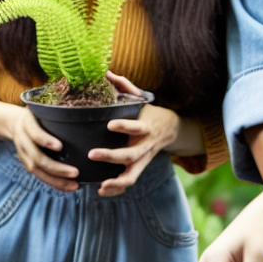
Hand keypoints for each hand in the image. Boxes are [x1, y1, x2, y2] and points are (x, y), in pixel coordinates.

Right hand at [8, 107, 78, 190]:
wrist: (13, 123)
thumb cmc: (35, 115)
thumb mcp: (39, 109)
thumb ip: (53, 114)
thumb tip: (80, 115)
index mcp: (26, 124)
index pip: (34, 133)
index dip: (45, 140)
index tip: (60, 146)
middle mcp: (22, 140)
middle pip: (37, 157)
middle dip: (56, 168)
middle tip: (75, 172)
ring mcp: (22, 153)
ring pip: (37, 170)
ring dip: (56, 180)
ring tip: (74, 185)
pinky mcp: (26, 163)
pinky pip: (39, 175)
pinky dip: (53, 182)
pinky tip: (67, 185)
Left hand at [89, 73, 178, 197]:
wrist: (170, 129)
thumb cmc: (147, 110)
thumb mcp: (139, 97)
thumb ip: (123, 86)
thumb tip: (105, 71)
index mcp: (145, 127)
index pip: (136, 127)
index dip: (125, 127)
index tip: (109, 125)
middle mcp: (144, 146)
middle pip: (130, 155)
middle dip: (112, 156)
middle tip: (92, 154)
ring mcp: (142, 160)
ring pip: (132, 174)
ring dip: (117, 182)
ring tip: (101, 184)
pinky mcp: (139, 168)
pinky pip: (129, 181)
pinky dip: (117, 189)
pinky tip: (101, 191)